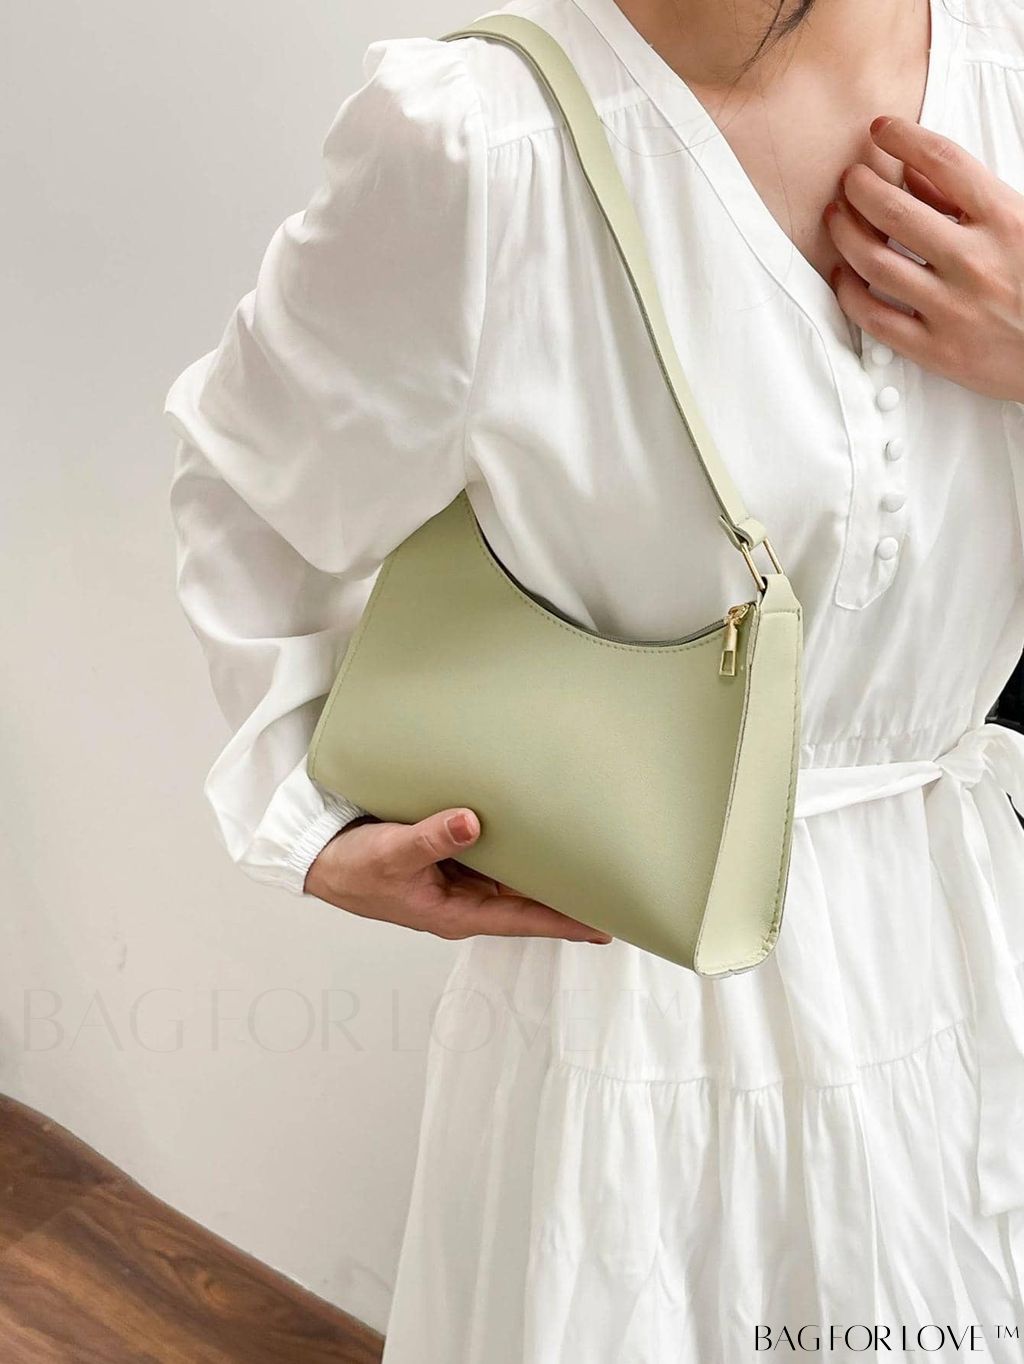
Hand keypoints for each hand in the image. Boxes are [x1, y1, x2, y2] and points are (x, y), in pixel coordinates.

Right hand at [303, 806, 613, 944]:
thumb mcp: (390, 854)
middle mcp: (465, 900)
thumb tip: (471, 822)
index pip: (523, 919)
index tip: (606, 925)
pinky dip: (519, 847)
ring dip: (546, 871)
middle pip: (527, 901)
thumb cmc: (352, 868)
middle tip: (615, 887)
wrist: (319, 860)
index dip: (565, 922)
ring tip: (591, 860)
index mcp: (456, 913)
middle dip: (568, 897)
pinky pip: (493, 857)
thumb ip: (430, 838)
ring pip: (513, 878)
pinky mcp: (449, 859)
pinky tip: (540, 833)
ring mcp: (458, 881)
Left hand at [824, 115, 1023, 400]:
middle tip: (850, 178)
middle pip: (894, 210)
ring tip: (836, 216)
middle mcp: (975, 261)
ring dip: (844, 233)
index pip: (943, 160)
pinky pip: (874, 318)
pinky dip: (848, 291)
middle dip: (861, 186)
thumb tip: (914, 173)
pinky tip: (842, 274)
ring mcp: (953, 308)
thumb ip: (971, 200)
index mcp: (1006, 219)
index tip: (881, 129)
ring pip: (874, 261)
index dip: (904, 137)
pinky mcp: (937, 350)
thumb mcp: (1023, 224)